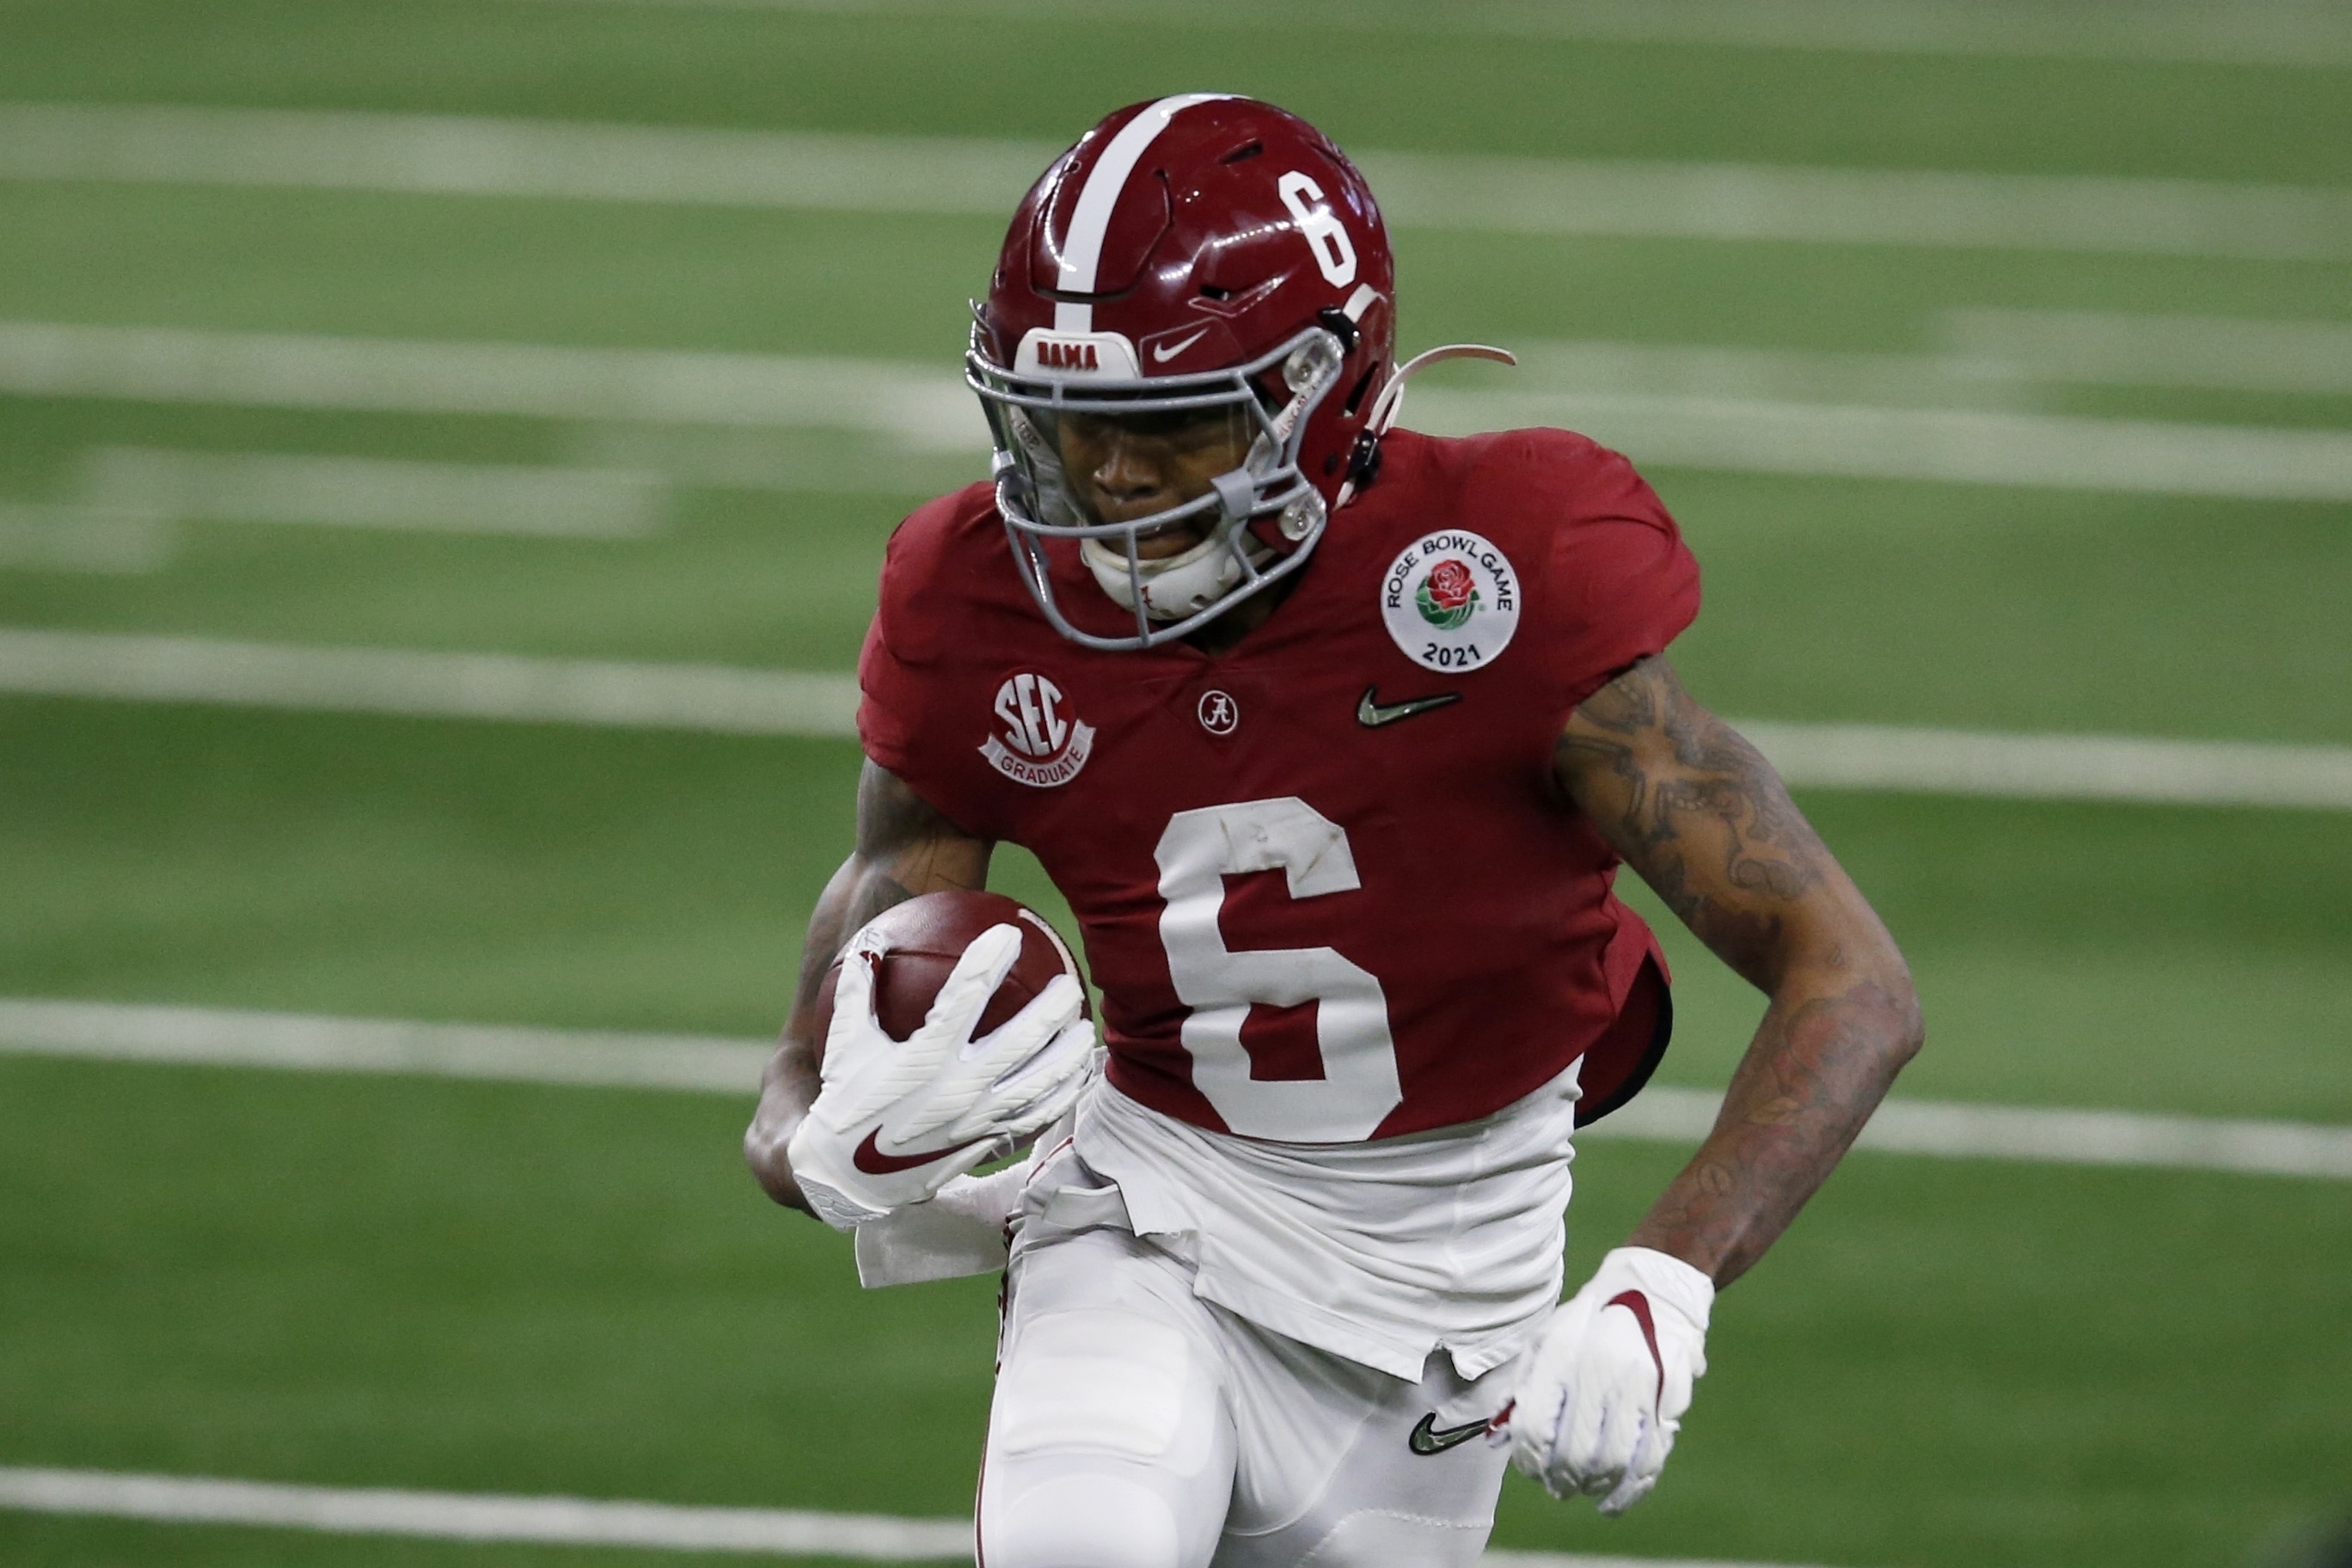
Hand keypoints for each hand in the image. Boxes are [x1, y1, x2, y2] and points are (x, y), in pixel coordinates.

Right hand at [785, 922, 1093, 1231]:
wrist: (848, 1177)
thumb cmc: (848, 1102)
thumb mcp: (845, 1044)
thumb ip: (856, 990)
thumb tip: (869, 940)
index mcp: (923, 1058)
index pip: (966, 996)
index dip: (990, 959)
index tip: (1009, 933)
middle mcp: (956, 1088)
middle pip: (1022, 1040)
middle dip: (1052, 1006)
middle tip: (1070, 981)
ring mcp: (977, 1119)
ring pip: (1040, 1082)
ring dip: (1068, 1053)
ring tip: (1086, 1026)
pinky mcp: (987, 1142)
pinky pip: (1037, 1116)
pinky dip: (1064, 1094)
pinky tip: (1079, 1075)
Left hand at [1508, 1246, 1713, 1514]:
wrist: (1653, 1291)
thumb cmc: (1590, 1320)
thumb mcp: (1547, 1338)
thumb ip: (1524, 1386)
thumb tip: (1501, 1435)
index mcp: (1562, 1352)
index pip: (1537, 1423)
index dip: (1530, 1457)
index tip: (1530, 1469)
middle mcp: (1598, 1369)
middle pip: (1574, 1449)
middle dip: (1561, 1478)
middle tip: (1557, 1487)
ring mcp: (1636, 1387)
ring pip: (1612, 1460)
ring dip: (1593, 1487)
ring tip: (1582, 1491)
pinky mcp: (1666, 1400)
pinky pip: (1648, 1458)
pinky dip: (1629, 1490)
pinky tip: (1613, 1502)